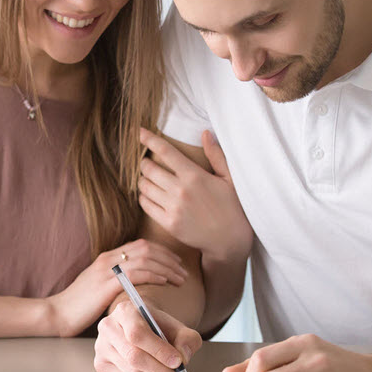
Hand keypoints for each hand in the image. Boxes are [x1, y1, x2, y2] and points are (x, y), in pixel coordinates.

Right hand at [46, 239, 186, 336]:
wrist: (57, 314)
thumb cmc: (78, 307)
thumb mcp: (98, 289)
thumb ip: (115, 283)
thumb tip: (136, 287)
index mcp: (106, 258)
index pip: (140, 245)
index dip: (162, 252)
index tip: (175, 263)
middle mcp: (108, 259)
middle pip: (146, 248)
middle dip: (169, 258)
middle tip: (183, 270)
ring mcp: (107, 269)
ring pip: (146, 258)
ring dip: (167, 267)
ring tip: (180, 278)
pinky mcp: (107, 283)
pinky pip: (137, 272)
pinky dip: (155, 274)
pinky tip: (165, 282)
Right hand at [94, 300, 202, 371]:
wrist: (141, 326)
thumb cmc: (157, 327)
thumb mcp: (177, 327)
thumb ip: (187, 339)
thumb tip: (183, 357)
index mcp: (125, 311)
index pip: (137, 334)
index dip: (159, 350)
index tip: (177, 361)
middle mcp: (108, 327)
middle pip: (133, 356)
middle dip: (160, 368)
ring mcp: (101, 347)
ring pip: (131, 371)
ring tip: (160, 365)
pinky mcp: (101, 365)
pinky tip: (145, 368)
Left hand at [138, 128, 252, 262]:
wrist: (229, 239)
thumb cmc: (232, 206)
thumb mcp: (229, 178)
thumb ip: (216, 155)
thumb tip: (205, 132)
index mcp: (194, 175)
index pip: (165, 151)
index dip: (150, 139)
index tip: (140, 132)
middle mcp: (181, 190)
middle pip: (149, 169)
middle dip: (145, 163)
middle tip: (147, 162)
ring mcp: (173, 208)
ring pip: (144, 186)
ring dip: (142, 179)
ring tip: (147, 179)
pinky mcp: (168, 223)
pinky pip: (145, 205)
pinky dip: (143, 197)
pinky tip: (149, 195)